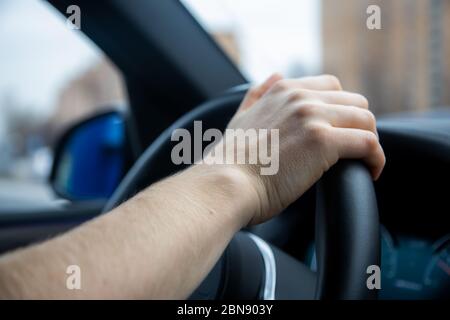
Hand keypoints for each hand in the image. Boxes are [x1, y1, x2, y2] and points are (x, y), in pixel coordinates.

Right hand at [221, 74, 384, 224]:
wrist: (226, 184)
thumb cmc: (230, 162)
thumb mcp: (240, 117)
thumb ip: (257, 94)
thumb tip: (274, 74)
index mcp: (283, 90)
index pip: (332, 87)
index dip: (342, 110)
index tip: (341, 132)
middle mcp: (300, 97)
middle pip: (354, 101)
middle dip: (358, 125)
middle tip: (354, 150)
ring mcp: (312, 117)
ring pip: (365, 119)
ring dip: (369, 140)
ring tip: (364, 161)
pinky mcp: (323, 141)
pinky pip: (368, 143)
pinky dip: (376, 158)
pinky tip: (371, 172)